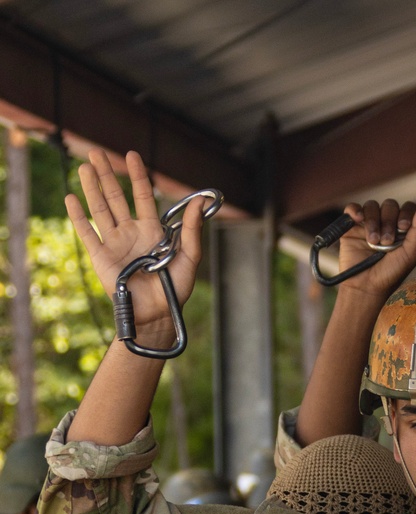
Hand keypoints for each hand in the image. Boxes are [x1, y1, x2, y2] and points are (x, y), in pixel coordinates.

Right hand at [66, 150, 206, 333]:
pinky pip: (87, 233)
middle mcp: (130, 233)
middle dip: (107, 174)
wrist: (156, 315)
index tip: (132, 155)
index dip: (137, 176)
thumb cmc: (174, 290)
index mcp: (150, 230)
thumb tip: (200, 201)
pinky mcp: (100, 257)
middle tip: (97, 153)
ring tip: (85, 167)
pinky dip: (78, 216)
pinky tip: (71, 198)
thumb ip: (192, 230)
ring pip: (100, 210)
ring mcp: (114, 243)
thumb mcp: (189, 258)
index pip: (142, 196)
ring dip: (92, 188)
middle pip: (115, 197)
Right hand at [335, 198, 415, 299]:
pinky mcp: (351, 226)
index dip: (406, 213)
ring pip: (372, 206)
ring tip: (373, 242)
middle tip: (387, 241)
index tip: (403, 227)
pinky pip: (352, 208)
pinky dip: (354, 210)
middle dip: (389, 221)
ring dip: (373, 221)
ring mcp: (369, 223)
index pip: (407, 208)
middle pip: (390, 205)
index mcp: (403, 228)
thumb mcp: (411, 253)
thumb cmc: (391, 273)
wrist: (367, 286)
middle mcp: (387, 223)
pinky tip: (357, 219)